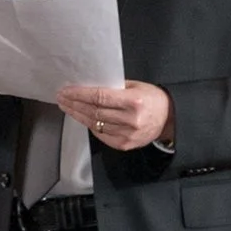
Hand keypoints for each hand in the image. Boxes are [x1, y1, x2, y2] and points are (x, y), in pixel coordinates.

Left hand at [57, 80, 172, 151]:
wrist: (169, 118)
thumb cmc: (152, 98)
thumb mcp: (135, 86)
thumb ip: (113, 87)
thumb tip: (88, 86)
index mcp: (134, 101)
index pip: (99, 97)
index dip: (79, 94)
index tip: (66, 91)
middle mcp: (130, 120)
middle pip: (94, 112)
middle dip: (74, 104)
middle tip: (61, 97)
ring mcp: (127, 135)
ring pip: (94, 124)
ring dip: (77, 115)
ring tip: (67, 106)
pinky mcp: (124, 145)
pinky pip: (101, 134)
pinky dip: (90, 125)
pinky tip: (81, 117)